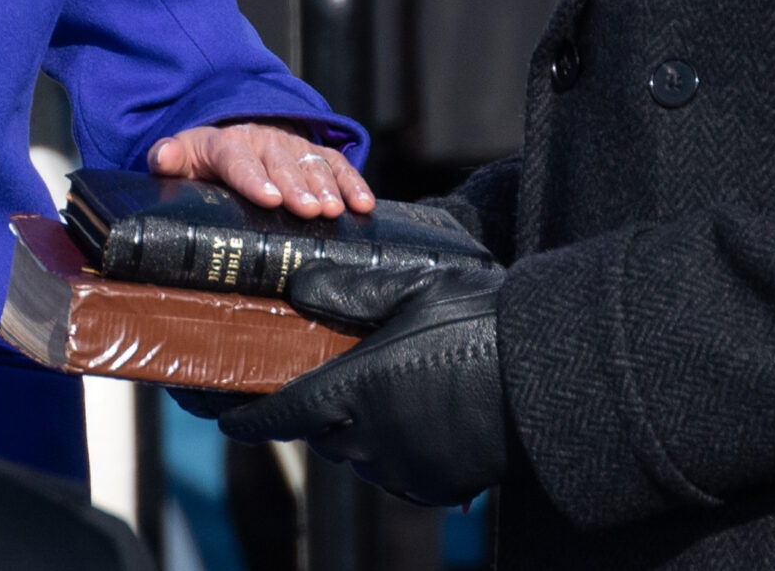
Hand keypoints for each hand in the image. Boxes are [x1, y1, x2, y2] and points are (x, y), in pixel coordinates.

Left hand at [146, 122, 373, 218]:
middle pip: (281, 164)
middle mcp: (264, 141)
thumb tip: (162, 158)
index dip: (254, 179)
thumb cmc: (206, 156)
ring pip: (312, 164)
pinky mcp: (315, 153)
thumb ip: (169, 158)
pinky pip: (337, 164)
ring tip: (334, 210)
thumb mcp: (183, 154)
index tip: (269, 198)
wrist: (235, 129)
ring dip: (326, 187)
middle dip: (296, 187)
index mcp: (227, 144)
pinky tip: (364, 205)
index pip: (239, 160)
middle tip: (308, 211)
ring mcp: (293, 146)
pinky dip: (353, 183)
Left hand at [218, 258, 508, 506]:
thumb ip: (349, 291)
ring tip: (375, 394)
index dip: (246, 418)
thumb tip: (296, 289)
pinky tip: (413, 420)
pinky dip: (394, 453)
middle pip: (321, 434)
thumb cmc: (482, 321)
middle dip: (313, 412)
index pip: (280, 413)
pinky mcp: (439, 486)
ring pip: (359, 456)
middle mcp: (374, 440)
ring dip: (355, 432)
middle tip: (316, 381)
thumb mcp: (412, 288)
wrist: (552, 376)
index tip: (223, 416)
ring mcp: (407, 469)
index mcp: (357, 390)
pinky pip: (398, 476)